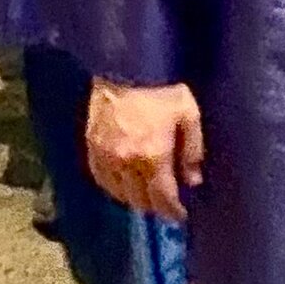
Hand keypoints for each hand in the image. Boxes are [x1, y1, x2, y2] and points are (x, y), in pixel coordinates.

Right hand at [85, 79, 203, 221]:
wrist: (125, 68)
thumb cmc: (161, 89)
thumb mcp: (188, 114)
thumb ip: (192, 150)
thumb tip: (192, 180)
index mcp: (152, 156)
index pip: (162, 199)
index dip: (173, 211)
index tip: (180, 215)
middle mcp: (126, 164)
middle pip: (140, 201)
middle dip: (156, 206)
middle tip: (166, 203)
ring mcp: (105, 158)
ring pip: (119, 194)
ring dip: (135, 199)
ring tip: (148, 194)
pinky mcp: (91, 149)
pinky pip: (102, 181)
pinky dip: (115, 187)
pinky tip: (125, 183)